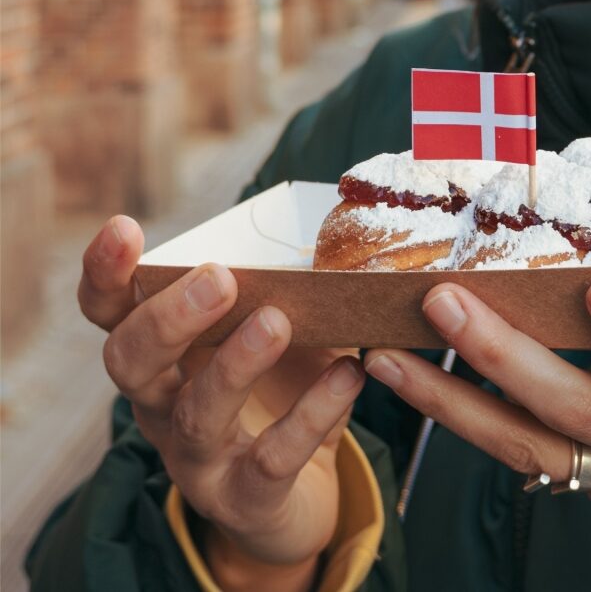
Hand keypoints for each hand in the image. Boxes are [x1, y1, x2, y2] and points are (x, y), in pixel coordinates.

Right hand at [79, 216, 365, 591]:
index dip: (106, 275)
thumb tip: (323, 240)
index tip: (125, 228)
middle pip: (132, 364)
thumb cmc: (282, 400)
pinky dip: (312, 413)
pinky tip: (348, 376)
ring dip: (234, 364)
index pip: (112, 315)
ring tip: (276, 322)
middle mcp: (163, 409)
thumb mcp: (281, 339)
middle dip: (167, 319)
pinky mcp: (246, 499)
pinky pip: (272, 458)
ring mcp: (199, 459)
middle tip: (217, 278)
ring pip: (197, 415)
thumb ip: (286, 294)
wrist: (303, 499)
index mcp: (162, 360)